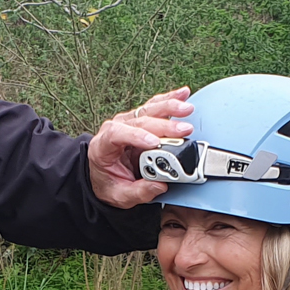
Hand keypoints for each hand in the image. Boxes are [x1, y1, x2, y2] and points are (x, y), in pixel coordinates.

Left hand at [87, 87, 193, 209]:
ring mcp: (128, 122)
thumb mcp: (120, 196)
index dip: (137, 136)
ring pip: (148, 110)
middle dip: (163, 125)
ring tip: (186, 108)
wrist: (104, 176)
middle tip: (183, 130)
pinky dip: (169, 100)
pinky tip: (182, 94)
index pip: (117, 134)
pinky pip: (154, 107)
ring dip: (169, 108)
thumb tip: (159, 185)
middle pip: (139, 120)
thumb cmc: (109, 183)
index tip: (155, 143)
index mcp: (103, 146)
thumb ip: (139, 192)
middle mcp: (115, 129)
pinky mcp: (140, 120)